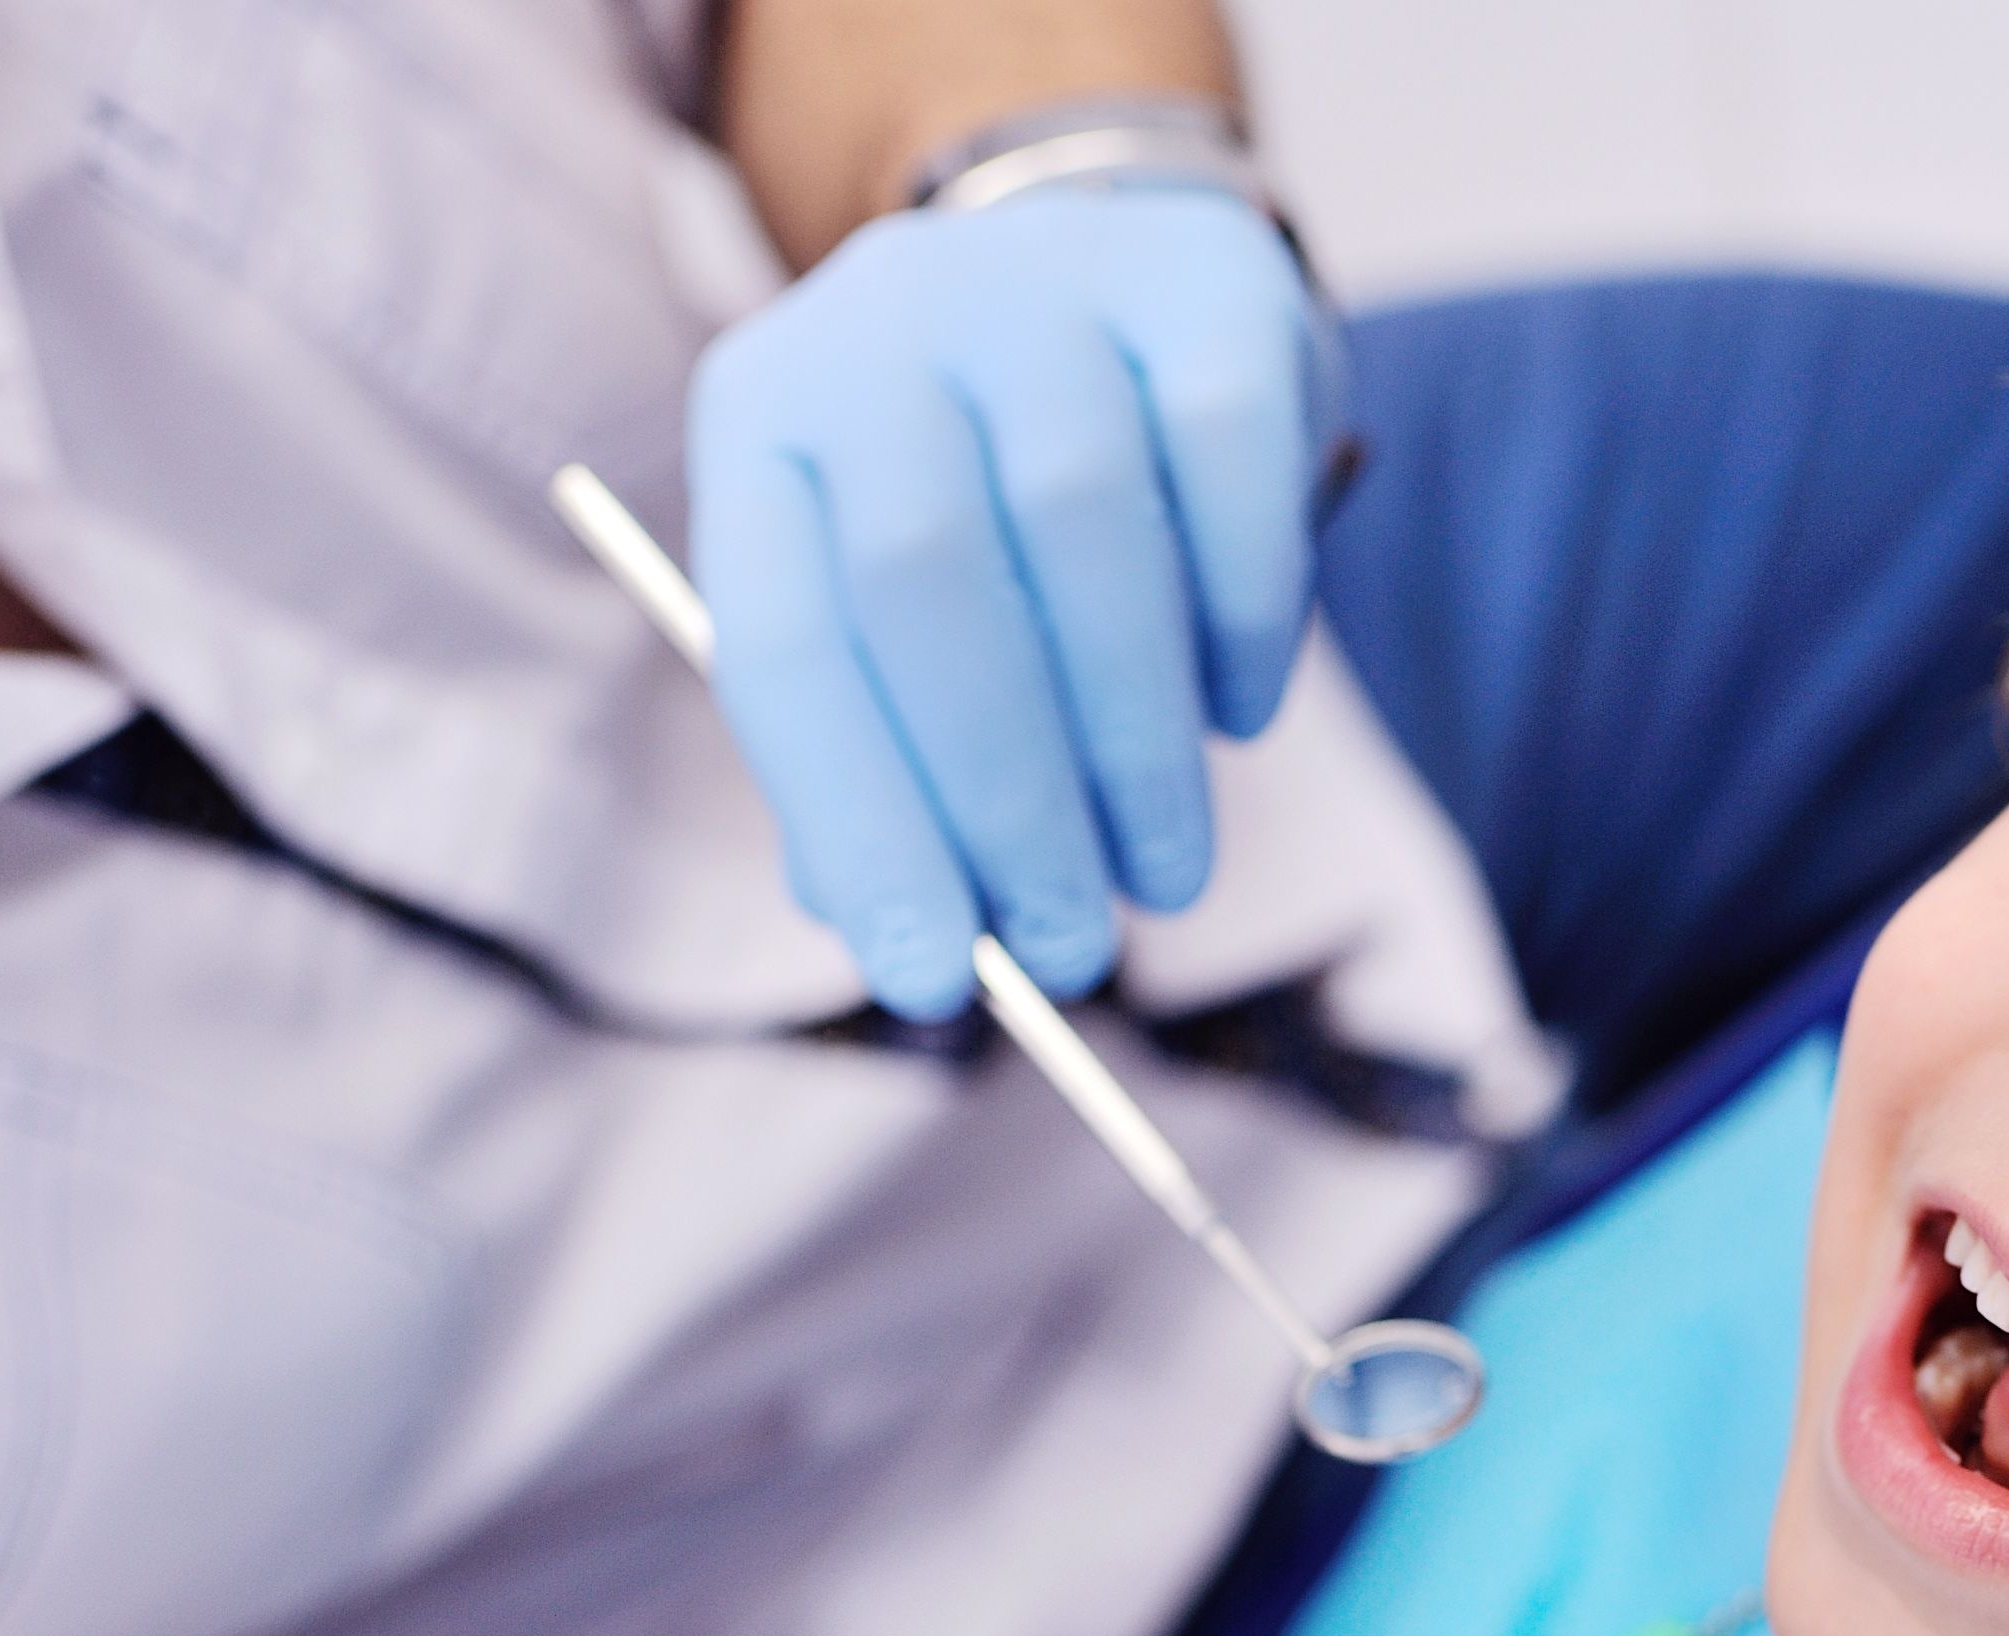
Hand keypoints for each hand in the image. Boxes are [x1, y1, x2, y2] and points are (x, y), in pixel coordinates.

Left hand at [688, 185, 1329, 1020]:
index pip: (784, 640)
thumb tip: (905, 940)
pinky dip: (1242, 627)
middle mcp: (879, 320)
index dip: (857, 823)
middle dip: (1004, 799)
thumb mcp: (894, 610)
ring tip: (1166, 873)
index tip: (928, 982)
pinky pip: (1231, 472)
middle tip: (1071, 951)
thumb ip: (880, 755)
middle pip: (925, 579)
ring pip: (1082, 528)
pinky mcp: (1206, 284)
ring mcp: (1045, 282)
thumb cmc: (989, 503)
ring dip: (1132, 744)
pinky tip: (1240, 718)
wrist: (1117, 280)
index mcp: (765, 419)